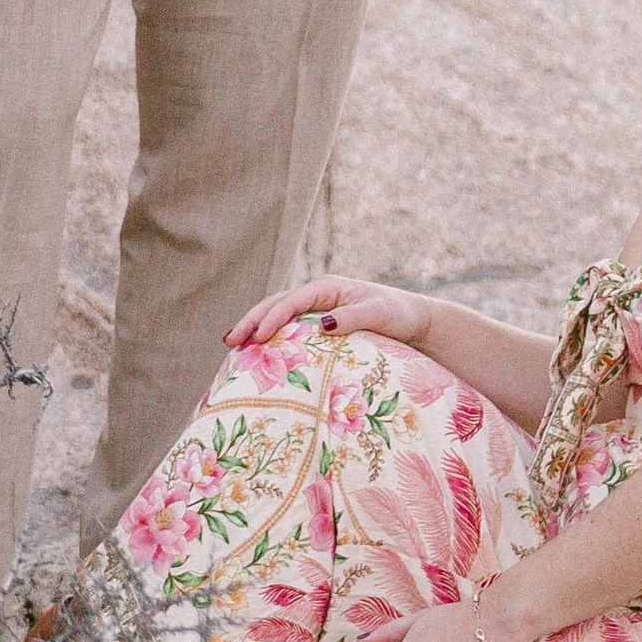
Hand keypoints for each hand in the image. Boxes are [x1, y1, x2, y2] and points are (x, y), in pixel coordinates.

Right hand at [224, 275, 431, 354]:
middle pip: (276, 304)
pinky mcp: (318, 326)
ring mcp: (316, 310)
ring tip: (232, 344)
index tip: (257, 337)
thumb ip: (353, 317)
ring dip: (255, 327)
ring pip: (277, 315)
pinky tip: (255, 353)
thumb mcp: (379, 314)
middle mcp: (318, 297)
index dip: (272, 317)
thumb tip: (322, 325)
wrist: (413, 322)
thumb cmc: (398, 314)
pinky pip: (287, 329)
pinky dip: (269, 337)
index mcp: (328, 288)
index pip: (292, 300)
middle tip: (228, 340)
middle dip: (251, 320)